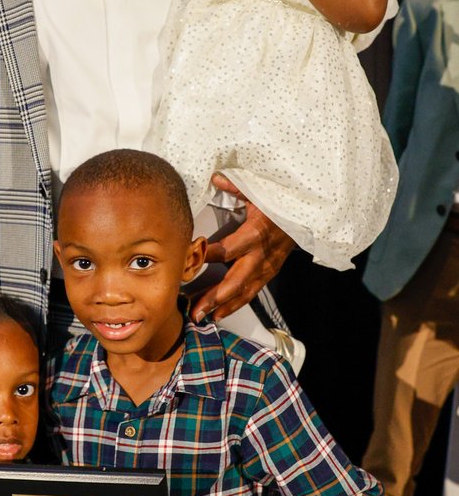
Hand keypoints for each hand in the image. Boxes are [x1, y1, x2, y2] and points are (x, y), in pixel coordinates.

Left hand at [190, 174, 293, 322]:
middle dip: (214, 297)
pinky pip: (251, 292)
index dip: (207, 256)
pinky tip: (219, 313)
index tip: (188, 260)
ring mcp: (267, 267)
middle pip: (235, 281)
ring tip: (203, 318)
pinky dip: (235, 304)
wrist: (308, 217)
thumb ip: (236, 186)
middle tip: (195, 309)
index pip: (227, 249)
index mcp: (256, 234)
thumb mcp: (259, 191)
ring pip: (244, 292)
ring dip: (223, 306)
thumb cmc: (280, 204)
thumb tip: (216, 178)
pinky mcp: (269, 273)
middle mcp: (261, 255)